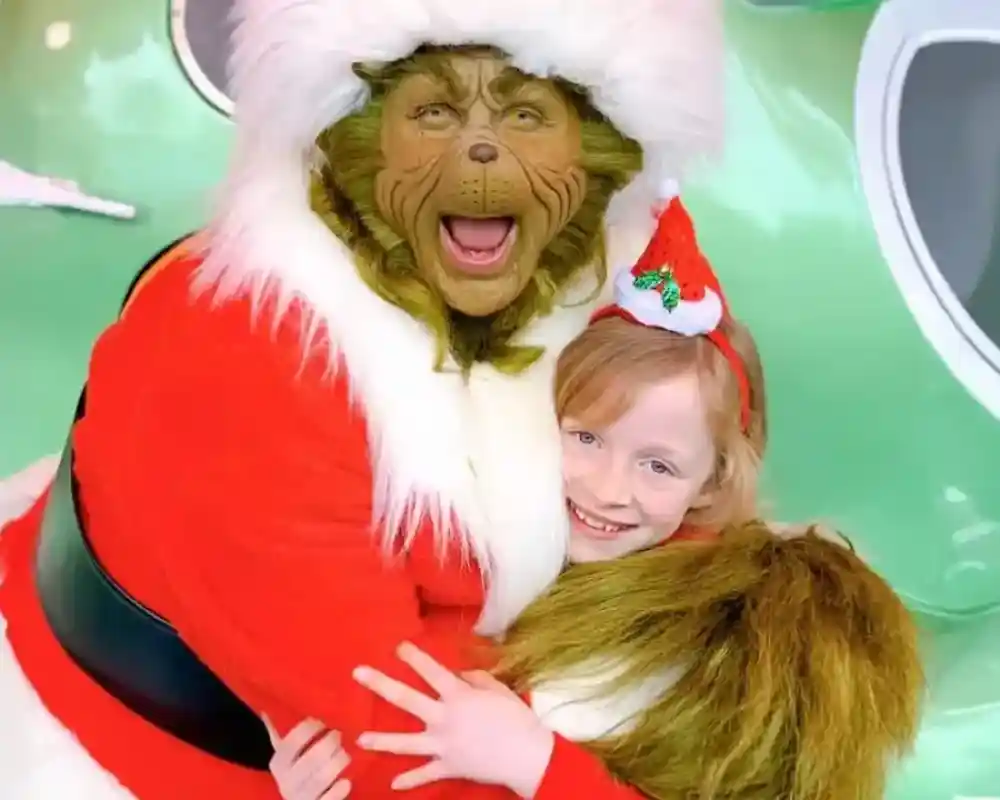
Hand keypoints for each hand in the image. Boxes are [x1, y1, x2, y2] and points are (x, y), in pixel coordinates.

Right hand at [264, 716, 351, 799]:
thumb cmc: (298, 773)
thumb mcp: (287, 756)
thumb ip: (279, 733)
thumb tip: (265, 710)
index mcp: (278, 762)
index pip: (292, 741)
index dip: (310, 728)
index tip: (322, 722)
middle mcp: (286, 781)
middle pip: (312, 758)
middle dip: (330, 743)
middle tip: (339, 735)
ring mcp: (300, 798)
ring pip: (322, 777)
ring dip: (338, 762)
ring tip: (345, 754)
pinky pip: (329, 799)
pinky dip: (340, 789)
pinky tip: (346, 781)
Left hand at [353, 642, 553, 796]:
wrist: (527, 755)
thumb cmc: (516, 718)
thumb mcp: (498, 690)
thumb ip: (475, 680)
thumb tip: (458, 676)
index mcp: (458, 696)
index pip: (430, 671)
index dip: (414, 657)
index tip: (398, 647)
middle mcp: (444, 719)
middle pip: (406, 700)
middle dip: (380, 685)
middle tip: (358, 673)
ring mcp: (443, 745)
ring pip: (406, 743)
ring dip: (382, 741)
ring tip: (360, 739)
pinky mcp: (448, 767)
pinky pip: (425, 775)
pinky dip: (410, 780)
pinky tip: (394, 784)